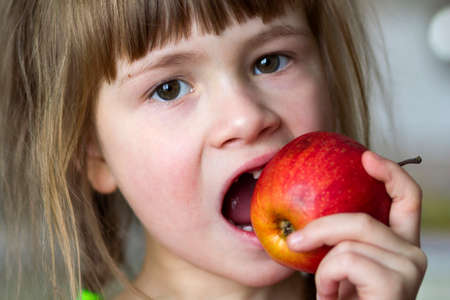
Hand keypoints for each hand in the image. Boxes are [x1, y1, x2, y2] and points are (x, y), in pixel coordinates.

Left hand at [287, 151, 427, 299]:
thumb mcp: (341, 267)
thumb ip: (341, 240)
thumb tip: (308, 216)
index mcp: (400, 245)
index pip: (407, 198)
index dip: (390, 172)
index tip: (364, 156)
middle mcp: (412, 254)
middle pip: (363, 218)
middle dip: (321, 227)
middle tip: (295, 240)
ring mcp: (408, 268)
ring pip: (348, 240)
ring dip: (322, 267)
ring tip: (326, 289)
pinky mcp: (395, 282)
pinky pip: (344, 259)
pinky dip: (326, 279)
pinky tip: (332, 298)